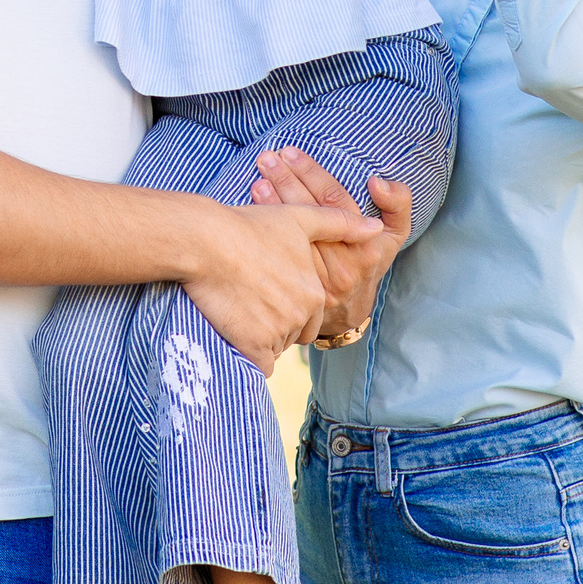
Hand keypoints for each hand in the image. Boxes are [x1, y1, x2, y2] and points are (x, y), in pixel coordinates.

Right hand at [182, 200, 382, 372]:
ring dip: (262, 338)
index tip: (268, 290)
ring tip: (241, 309)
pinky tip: (237, 333)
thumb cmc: (250, 226)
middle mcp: (301, 315)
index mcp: (315, 291)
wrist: (207, 241)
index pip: (310, 316)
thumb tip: (375, 227)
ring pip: (275, 347)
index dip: (289, 305)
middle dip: (279, 325)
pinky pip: (259, 364)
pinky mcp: (253, 344)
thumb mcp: (299, 218)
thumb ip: (340, 224)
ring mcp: (278, 331)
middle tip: (253, 300)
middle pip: (294, 334)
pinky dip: (250, 355)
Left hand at [250, 148, 411, 340]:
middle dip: (287, 180)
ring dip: (272, 202)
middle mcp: (343, 264)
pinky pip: (279, 253)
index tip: (291, 153)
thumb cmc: (369, 259)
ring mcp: (319, 280)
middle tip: (268, 157)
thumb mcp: (394, 234)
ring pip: (291, 233)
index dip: (312, 173)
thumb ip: (397, 203)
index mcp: (366, 245)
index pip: (335, 201)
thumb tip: (376, 183)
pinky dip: (266, 227)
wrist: (349, 309)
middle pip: (310, 213)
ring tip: (259, 176)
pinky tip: (255, 207)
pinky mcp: (298, 291)